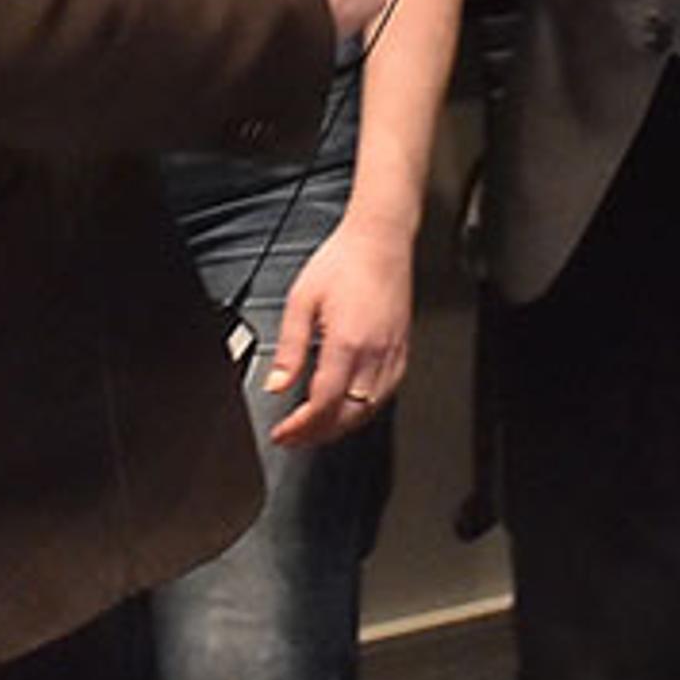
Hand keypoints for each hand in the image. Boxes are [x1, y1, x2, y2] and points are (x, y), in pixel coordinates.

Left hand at [263, 215, 412, 445]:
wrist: (380, 240)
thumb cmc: (343, 261)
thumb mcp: (301, 300)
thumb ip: (289, 348)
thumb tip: (277, 383)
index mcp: (346, 341)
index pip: (323, 403)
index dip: (301, 427)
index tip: (283, 434)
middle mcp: (374, 352)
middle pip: (347, 415)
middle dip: (318, 434)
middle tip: (295, 438)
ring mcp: (392, 353)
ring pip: (369, 410)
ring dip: (341, 427)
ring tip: (317, 430)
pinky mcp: (402, 350)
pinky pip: (387, 394)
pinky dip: (365, 410)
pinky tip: (350, 409)